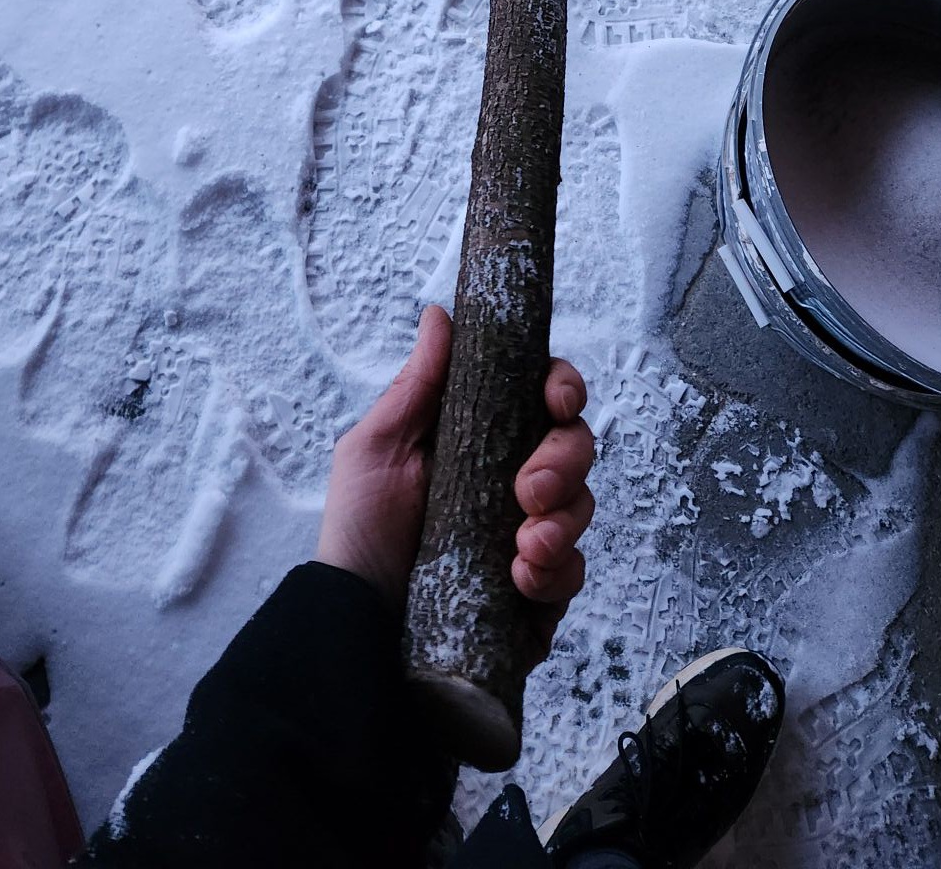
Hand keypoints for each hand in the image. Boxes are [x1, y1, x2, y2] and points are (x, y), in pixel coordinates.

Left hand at [314, 303, 594, 652]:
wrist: (357, 626)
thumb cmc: (360, 532)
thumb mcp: (377, 449)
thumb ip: (417, 385)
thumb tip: (440, 315)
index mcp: (480, 438)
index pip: (541, 397)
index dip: (562, 388)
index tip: (556, 400)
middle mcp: (512, 481)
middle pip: (575, 446)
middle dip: (564, 460)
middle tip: (527, 490)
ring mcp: (529, 535)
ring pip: (582, 506)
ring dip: (562, 521)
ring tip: (523, 548)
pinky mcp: (538, 591)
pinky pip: (572, 572)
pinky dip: (555, 572)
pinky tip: (521, 579)